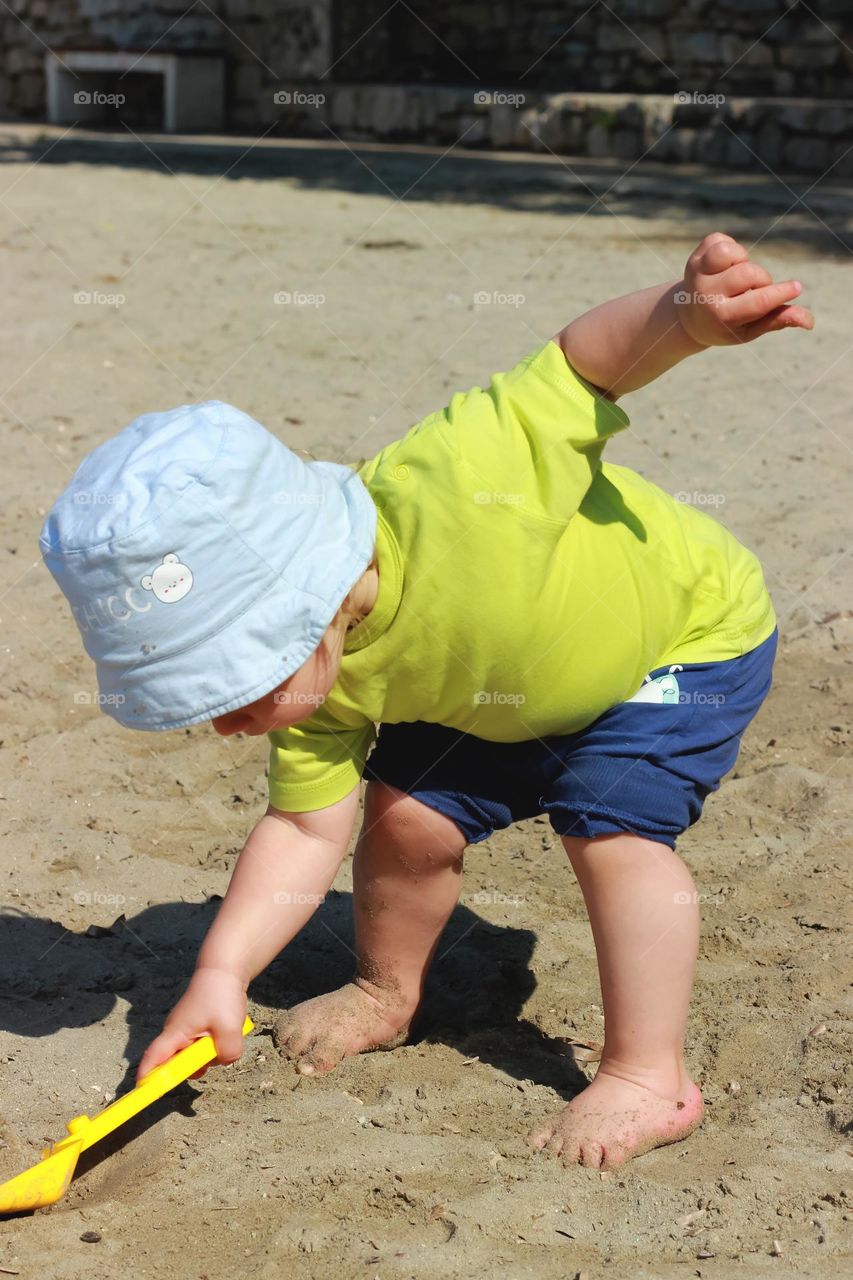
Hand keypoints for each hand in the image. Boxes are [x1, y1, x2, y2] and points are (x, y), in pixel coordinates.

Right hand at [136, 966, 246, 1083]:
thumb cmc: (220, 995)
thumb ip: (227, 1053)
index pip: (153, 1059)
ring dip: (210, 1054)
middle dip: (194, 1068)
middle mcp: (177, 1034)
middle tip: (211, 1056)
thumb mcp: (229, 1028)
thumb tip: (223, 1061)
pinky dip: (216, 1044)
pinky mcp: (199, 1028)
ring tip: (224, 1034)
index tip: (143, 1092)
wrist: (225, 969)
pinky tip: (227, 1030)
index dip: (147, 1077)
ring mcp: (187, 1031)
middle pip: (177, 1065)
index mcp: (175, 1034)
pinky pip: (205, 1046)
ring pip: (195, 1057)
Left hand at [675, 232, 813, 346]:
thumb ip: (777, 321)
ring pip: (734, 253)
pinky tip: (726, 266)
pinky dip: (730, 249)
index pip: (758, 301)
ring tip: (737, 278)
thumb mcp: (750, 329)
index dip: (782, 292)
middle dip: (761, 280)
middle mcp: (705, 295)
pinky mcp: (694, 257)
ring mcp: (696, 274)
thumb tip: (809, 321)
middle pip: (750, 273)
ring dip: (743, 262)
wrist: (688, 318)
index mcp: (721, 317)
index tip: (797, 287)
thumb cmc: (727, 324)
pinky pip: (720, 240)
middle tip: (753, 291)